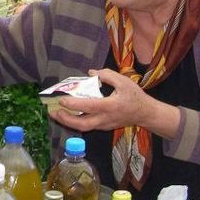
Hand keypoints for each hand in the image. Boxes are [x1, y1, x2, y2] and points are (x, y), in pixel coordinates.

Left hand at [48, 69, 179, 138]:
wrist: (145, 113)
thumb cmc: (135, 96)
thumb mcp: (124, 81)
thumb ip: (107, 75)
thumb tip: (91, 72)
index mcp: (109, 106)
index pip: (88, 106)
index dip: (73, 104)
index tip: (62, 99)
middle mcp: (105, 118)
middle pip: (82, 124)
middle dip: (65, 120)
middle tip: (53, 112)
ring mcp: (104, 125)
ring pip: (83, 128)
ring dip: (68, 122)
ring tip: (56, 114)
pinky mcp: (104, 127)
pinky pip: (88, 126)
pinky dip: (76, 122)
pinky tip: (68, 115)